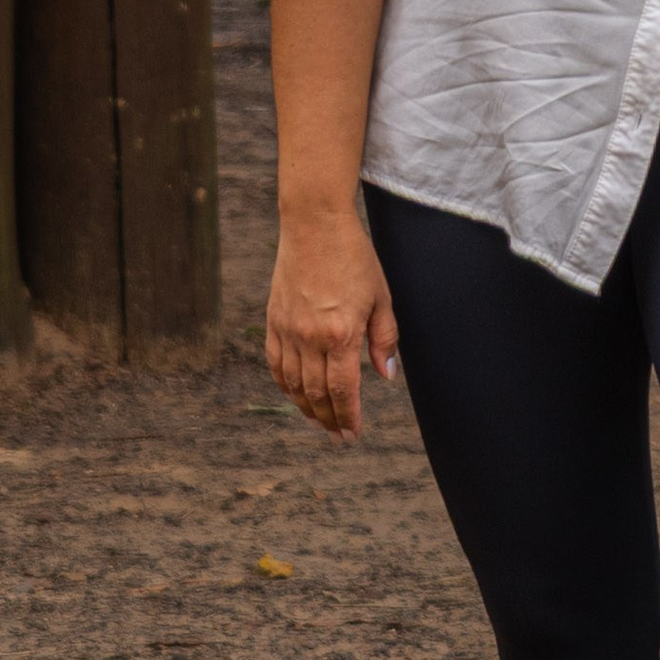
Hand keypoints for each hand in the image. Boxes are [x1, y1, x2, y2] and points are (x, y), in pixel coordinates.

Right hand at [266, 208, 399, 438]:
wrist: (314, 224)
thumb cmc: (354, 257)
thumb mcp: (381, 297)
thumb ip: (384, 339)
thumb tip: (386, 375)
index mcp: (340, 334)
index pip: (343, 391)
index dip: (348, 418)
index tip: (353, 434)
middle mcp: (310, 338)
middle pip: (317, 394)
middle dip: (329, 420)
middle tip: (339, 436)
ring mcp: (288, 330)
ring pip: (293, 385)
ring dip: (307, 408)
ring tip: (320, 421)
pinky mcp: (273, 320)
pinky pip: (275, 364)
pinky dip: (285, 385)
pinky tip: (295, 394)